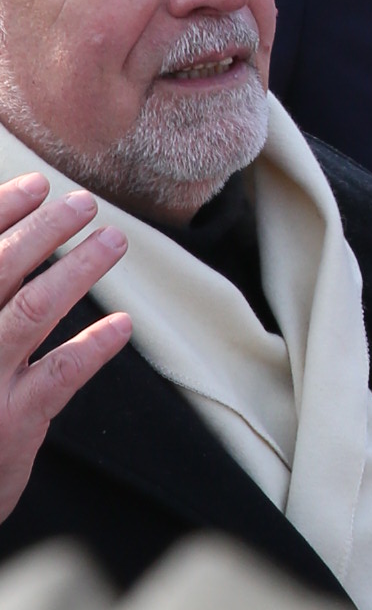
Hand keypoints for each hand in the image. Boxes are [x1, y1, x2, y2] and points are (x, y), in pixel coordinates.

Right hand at [0, 172, 132, 524]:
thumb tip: (15, 241)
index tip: (35, 184)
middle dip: (42, 230)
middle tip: (84, 201)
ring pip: (31, 312)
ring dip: (76, 269)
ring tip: (114, 239)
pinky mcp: (12, 426)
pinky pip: (58, 375)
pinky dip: (92, 346)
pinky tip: (121, 323)